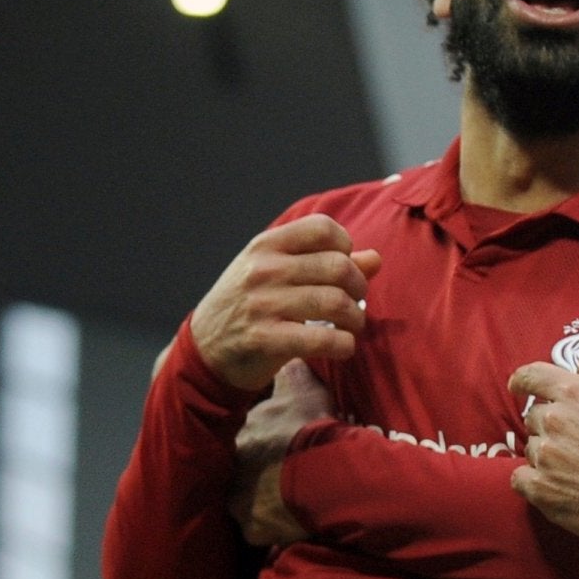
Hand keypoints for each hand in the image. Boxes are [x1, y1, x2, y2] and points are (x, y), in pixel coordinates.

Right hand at [190, 216, 382, 391]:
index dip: (345, 246)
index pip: (322, 228)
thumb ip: (323, 262)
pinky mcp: (264, 339)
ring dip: (355, 318)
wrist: (203, 350)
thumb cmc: (247, 306)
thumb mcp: (275, 274)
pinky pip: (321, 339)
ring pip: (334, 301)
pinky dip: (343, 345)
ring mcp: (262, 304)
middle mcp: (264, 270)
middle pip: (338, 266)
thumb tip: (375, 258)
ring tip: (352, 326)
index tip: (344, 267)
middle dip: (358, 286)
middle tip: (355, 302)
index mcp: (266, 246)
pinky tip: (343, 347)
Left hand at [226, 362, 330, 546]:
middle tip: (285, 475)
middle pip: (244, 471)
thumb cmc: (314, 432)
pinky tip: (287, 522)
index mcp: (244, 436)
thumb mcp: (307, 394)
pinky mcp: (251, 529)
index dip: (267, 443)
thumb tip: (290, 360)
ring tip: (287, 502)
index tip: (283, 447)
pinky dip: (269, 527)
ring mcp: (239, 502)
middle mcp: (234, 468)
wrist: (325, 477)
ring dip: (262, 502)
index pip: (249, 439)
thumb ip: (293, 375)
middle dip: (260, 473)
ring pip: (246, 502)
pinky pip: (257, 530)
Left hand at [506, 355, 578, 543]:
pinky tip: (558, 488)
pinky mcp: (542, 489)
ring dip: (547, 456)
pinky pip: (520, 479)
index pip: (532, 376)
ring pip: (532, 448)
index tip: (518, 387)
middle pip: (535, 416)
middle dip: (550, 427)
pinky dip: (533, 482)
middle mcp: (556, 420)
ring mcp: (546, 455)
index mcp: (577, 393)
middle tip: (578, 445)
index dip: (522, 381)